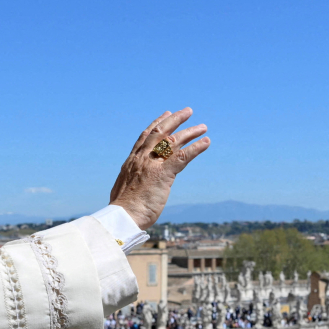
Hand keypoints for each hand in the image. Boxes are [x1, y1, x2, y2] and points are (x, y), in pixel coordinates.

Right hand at [109, 108, 209, 229]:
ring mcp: (152, 165)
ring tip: (203, 127)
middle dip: (175, 119)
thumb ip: (130, 180)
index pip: (145, 136)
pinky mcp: (163, 175)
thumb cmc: (123, 209)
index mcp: (132, 160)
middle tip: (187, 112)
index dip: (157, 123)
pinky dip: (196, 148)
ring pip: (173, 141)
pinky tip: (206, 142)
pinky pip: (183, 157)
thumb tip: (131, 184)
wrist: (122, 217)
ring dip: (190, 132)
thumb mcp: (123, 187)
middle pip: (161, 132)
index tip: (166, 114)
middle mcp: (142, 158)